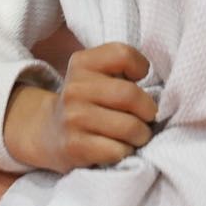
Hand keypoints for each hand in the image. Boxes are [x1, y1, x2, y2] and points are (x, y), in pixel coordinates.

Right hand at [6, 43, 158, 171]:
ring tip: (135, 135)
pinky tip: (118, 148)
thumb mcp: (97, 74)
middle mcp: (74, 88)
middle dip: (148, 110)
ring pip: (129, 126)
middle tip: (147, 117)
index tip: (138, 80)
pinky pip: (119, 151)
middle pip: (130, 95)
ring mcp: (72, 118)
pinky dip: (126, 152)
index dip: (141, 67)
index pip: (122, 54)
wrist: (48, 133)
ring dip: (141, 134)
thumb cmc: (88, 102)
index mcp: (82, 63)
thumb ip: (123, 68)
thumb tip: (157, 89)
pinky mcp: (75, 147)